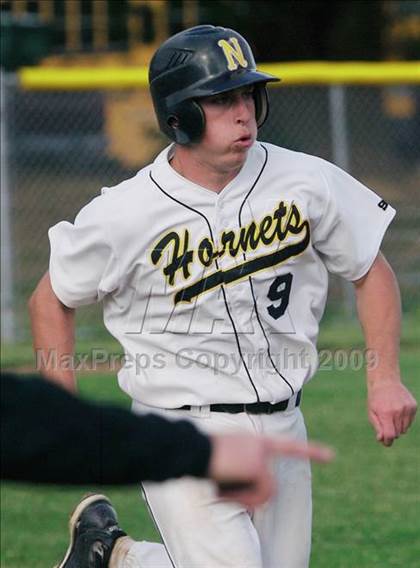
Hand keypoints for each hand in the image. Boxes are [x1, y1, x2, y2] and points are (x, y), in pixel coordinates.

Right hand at [208, 434, 333, 507]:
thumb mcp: (226, 462)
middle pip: (270, 486)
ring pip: (265, 493)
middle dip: (250, 498)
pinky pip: (259, 494)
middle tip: (226, 494)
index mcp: (255, 442)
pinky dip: (243, 498)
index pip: (287, 447)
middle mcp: (262, 446)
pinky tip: (226, 488)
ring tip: (224, 489)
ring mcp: (262, 455)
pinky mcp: (259, 465)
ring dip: (245, 499)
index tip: (331, 456)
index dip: (310, 451)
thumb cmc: (201, 456)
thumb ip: (242, 472)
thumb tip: (252, 494)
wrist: (193, 449)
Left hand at [368, 380, 416, 446]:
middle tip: (385, 424)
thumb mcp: (371, 412)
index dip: (388, 441)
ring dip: (398, 427)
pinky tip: (398, 411)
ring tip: (391, 416)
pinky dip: (404, 420)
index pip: (390, 435)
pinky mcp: (413, 406)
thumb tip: (382, 439)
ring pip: (404, 429)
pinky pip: (410, 422)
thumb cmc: (376, 398)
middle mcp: (398, 411)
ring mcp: (407, 408)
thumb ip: (377, 427)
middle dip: (391, 432)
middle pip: (397, 433)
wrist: (385, 381)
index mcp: (386, 413)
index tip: (385, 443)